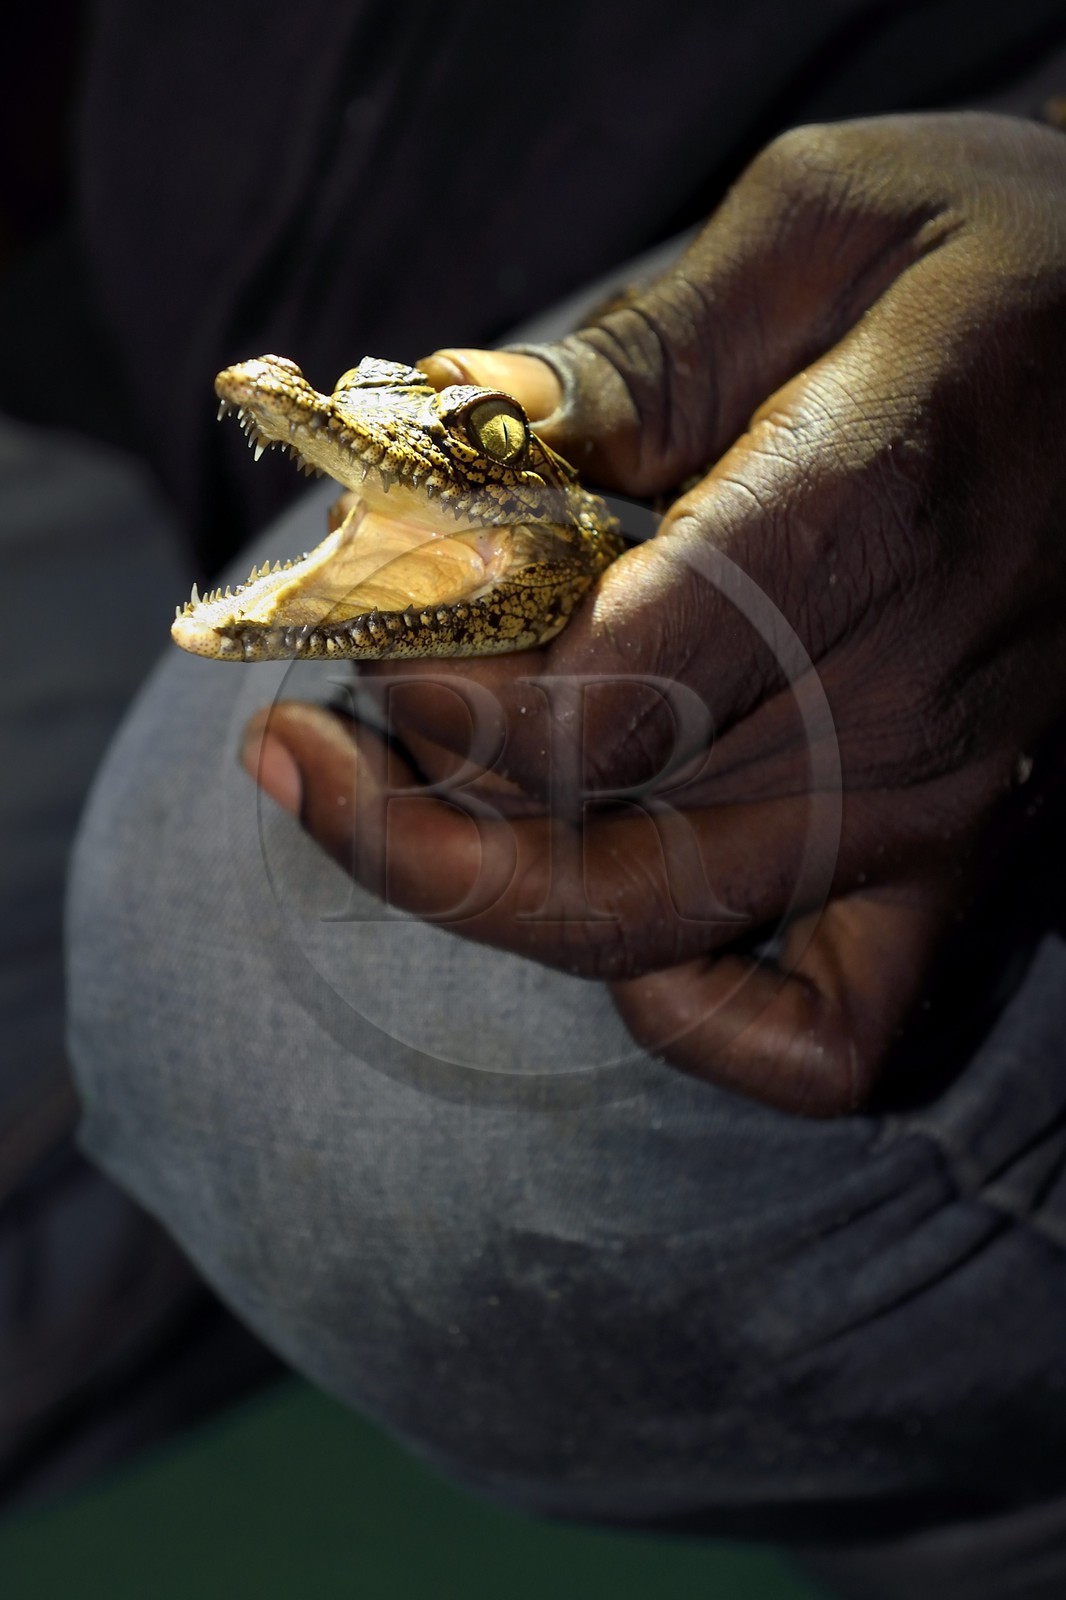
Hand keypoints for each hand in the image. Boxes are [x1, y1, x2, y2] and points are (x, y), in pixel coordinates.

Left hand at [244, 112, 1065, 1113]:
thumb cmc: (1004, 259)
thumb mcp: (825, 220)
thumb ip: (639, 349)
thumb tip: (450, 429)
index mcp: (860, 525)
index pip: (607, 706)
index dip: (450, 709)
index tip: (370, 649)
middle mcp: (901, 705)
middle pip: (600, 855)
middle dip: (407, 827)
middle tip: (303, 753)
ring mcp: (933, 802)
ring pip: (660, 941)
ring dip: (495, 899)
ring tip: (400, 808)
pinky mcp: (953, 849)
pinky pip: (830, 1031)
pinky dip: (703, 1017)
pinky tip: (632, 927)